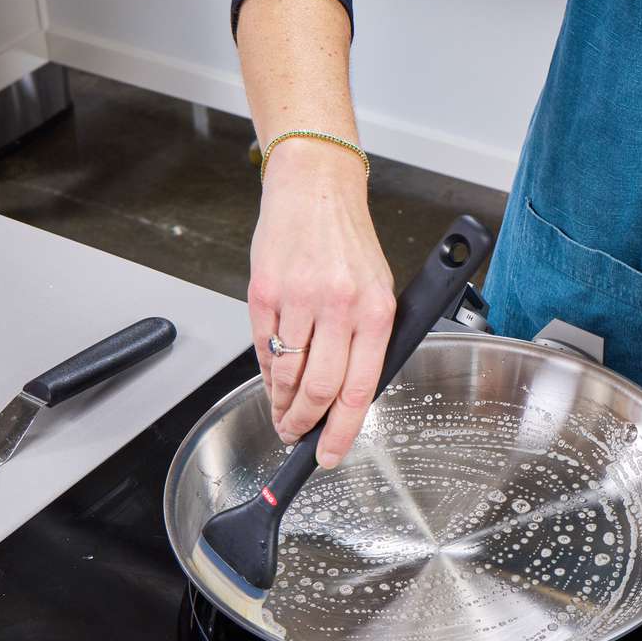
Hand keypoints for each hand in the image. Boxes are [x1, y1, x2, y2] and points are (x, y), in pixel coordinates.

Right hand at [249, 139, 394, 467]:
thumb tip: (350, 396)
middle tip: (298, 436)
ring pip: (286, 375)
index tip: (328, 453)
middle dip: (305, 424)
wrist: (315, 187)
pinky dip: (266, 374)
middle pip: (319, 390)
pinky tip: (272, 381)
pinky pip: (263, 348)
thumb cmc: (348, 240)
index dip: (341, 431)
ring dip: (281, 405)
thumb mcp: (378, 288)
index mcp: (376, 310)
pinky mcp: (264, 291)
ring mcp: (298, 298)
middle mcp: (339, 305)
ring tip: (282, 414)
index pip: (359, 389)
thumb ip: (369, 340)